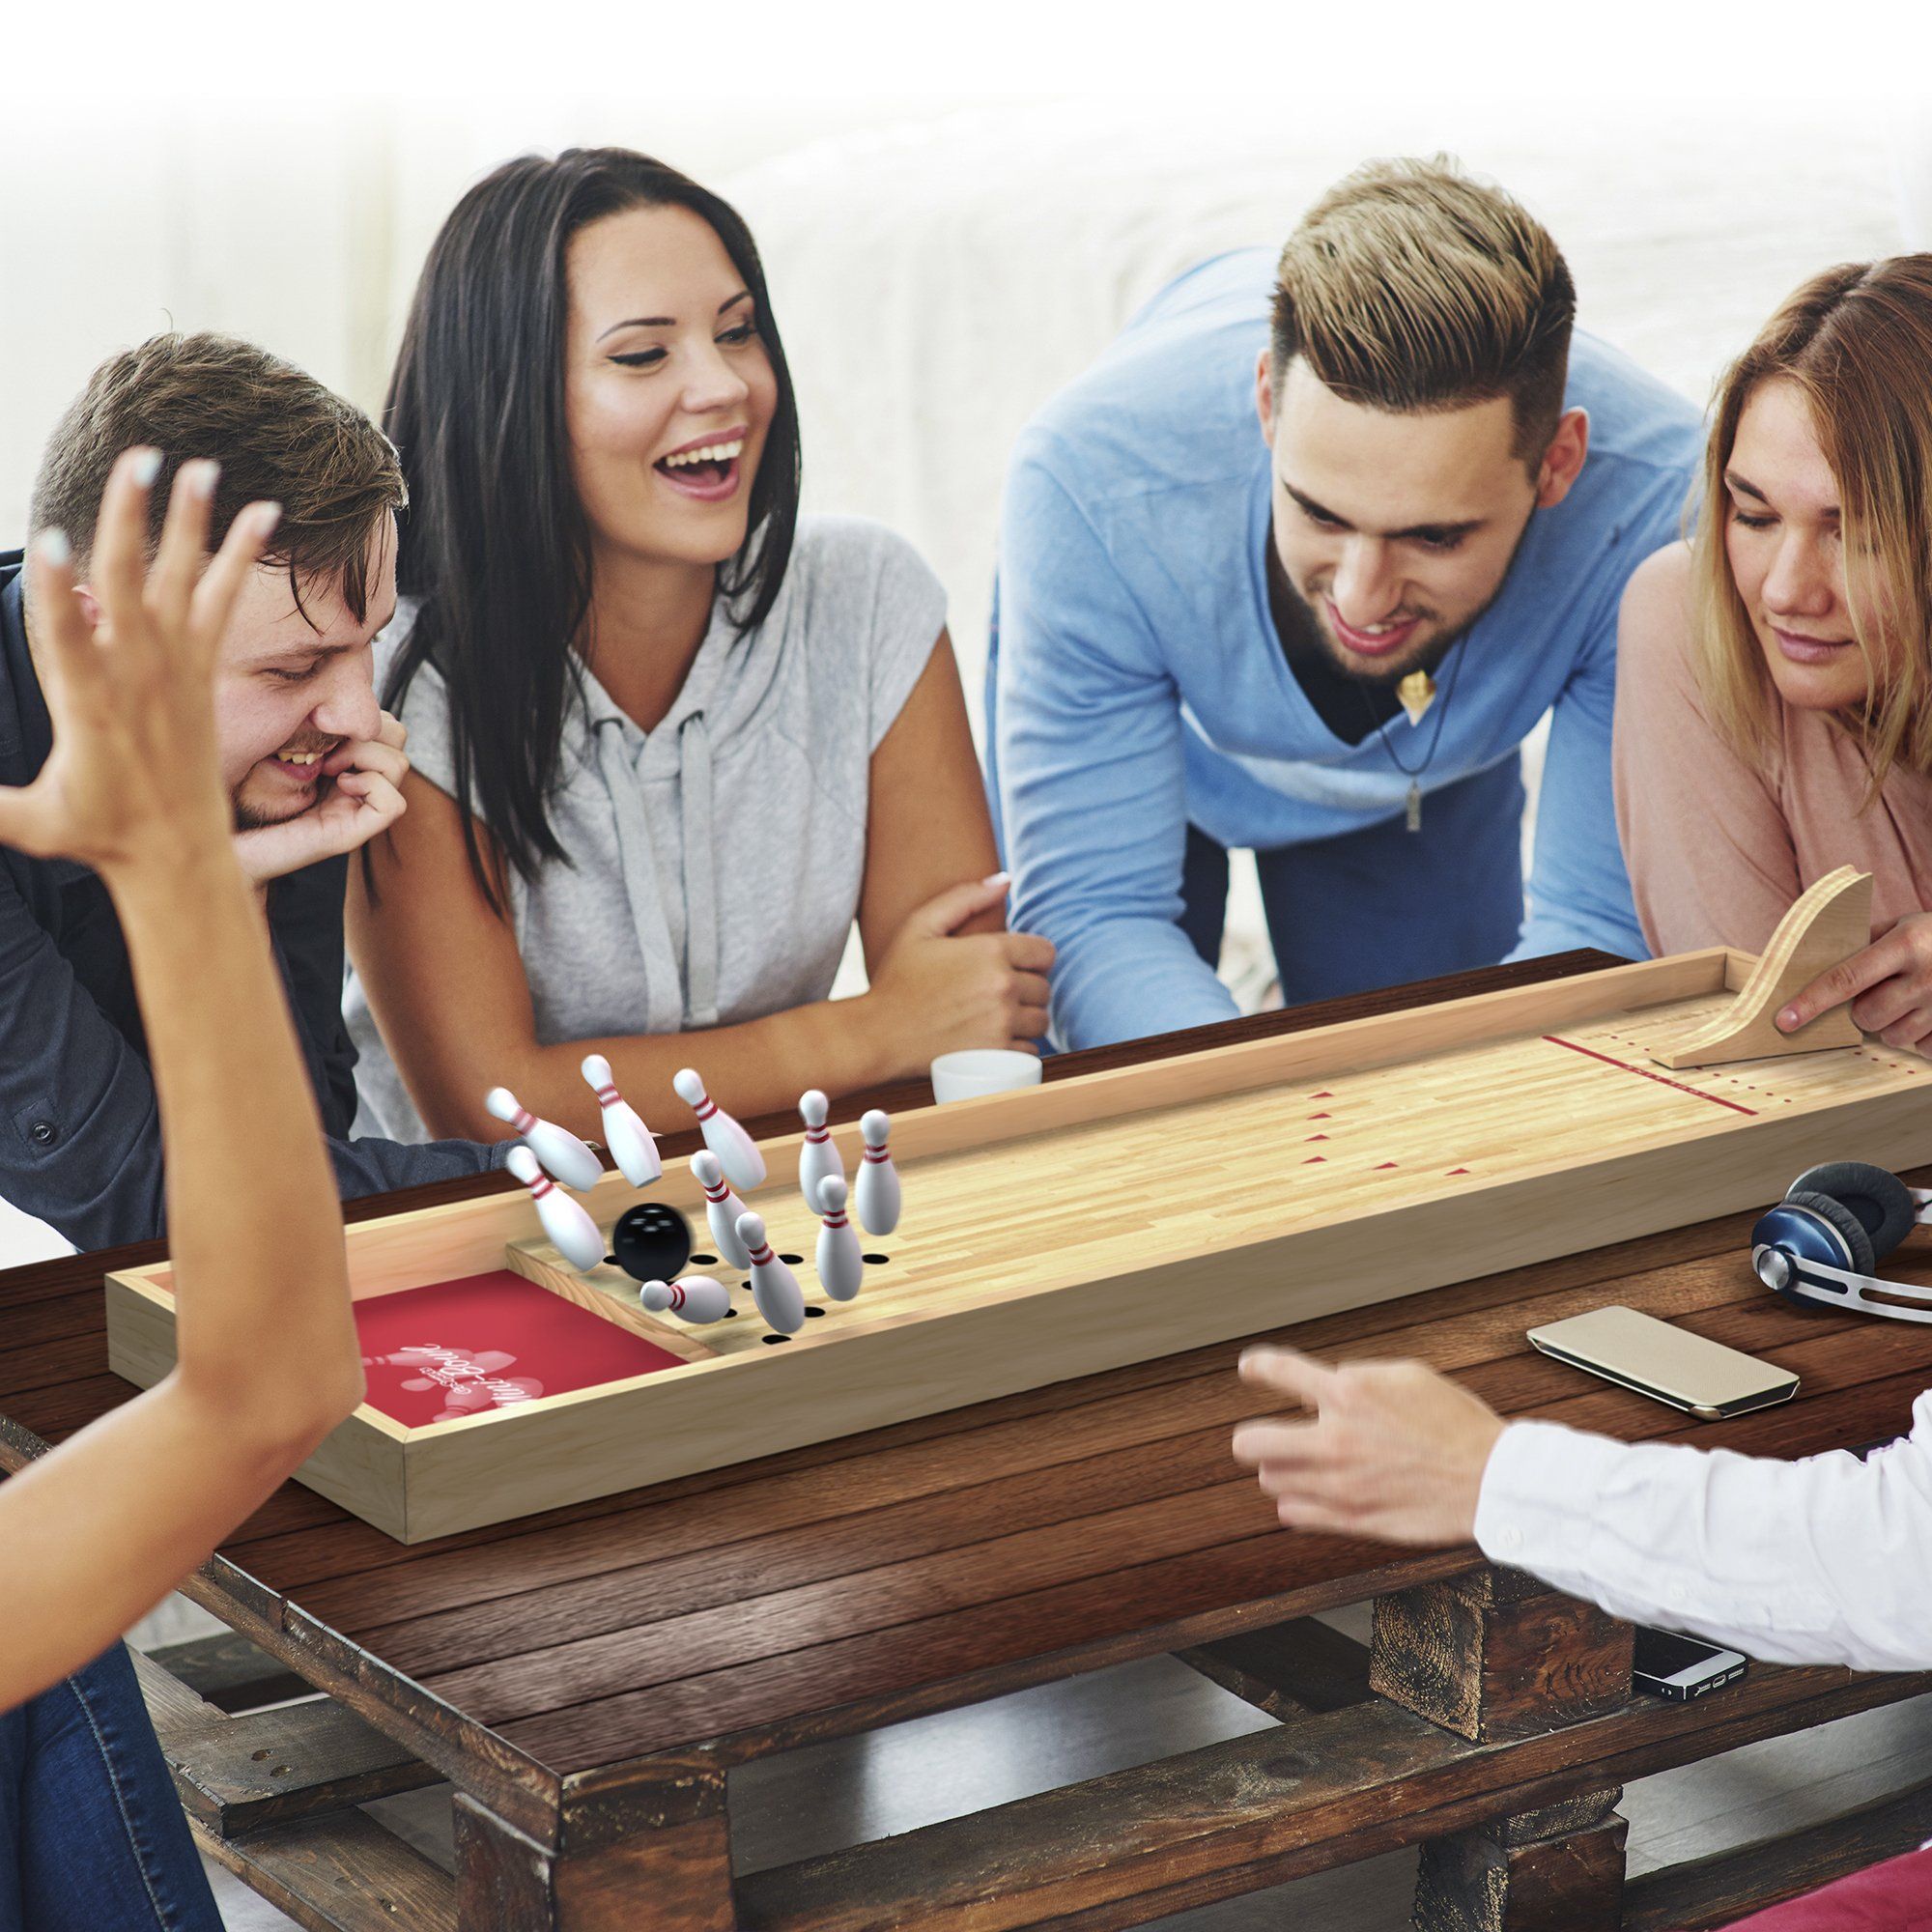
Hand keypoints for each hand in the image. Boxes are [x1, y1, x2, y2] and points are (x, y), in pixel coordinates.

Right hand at [0, 450, 279, 883]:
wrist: (177, 852)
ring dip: (190, 521)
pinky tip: (263, 513)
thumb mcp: (31, 821)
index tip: (46, 540)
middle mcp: (135, 674)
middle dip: (129, 520)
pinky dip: (238, 557)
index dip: (53, 589)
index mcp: (87, 703)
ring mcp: (174, 668)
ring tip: (200, 465)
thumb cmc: (98, 833)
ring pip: (179, 581)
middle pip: (127, 584)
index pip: (63, 637)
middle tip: (137, 459)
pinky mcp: (201, 670)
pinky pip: (222, 602)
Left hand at [231, 710, 410, 884]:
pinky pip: (394, 804)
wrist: (221, 845)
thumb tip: (325, 699)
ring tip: (328, 768)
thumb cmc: (230, 794)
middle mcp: (354, 785)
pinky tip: (339, 787)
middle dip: (364, 732)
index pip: (382, 723)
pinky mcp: (350, 834)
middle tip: (325, 751)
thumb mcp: (265, 744)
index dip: (357, 715)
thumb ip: (297, 725)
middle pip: (397, 737)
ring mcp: (356, 810)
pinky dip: (372, 787)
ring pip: (399, 765)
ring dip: (364, 756)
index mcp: (341, 763)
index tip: (320, 727)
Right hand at [863, 872, 1054, 1070]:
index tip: (1013, 967)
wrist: (877, 1036)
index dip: (1032, 959)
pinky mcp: (998, 1056)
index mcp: (991, 951)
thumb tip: (1005, 881)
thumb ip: (965, 898)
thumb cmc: (897, 980)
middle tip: (996, 994)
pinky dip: (1017, 1046)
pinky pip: (1030, 1049)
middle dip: (1026, 989)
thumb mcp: (920, 927)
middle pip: (1044, 988)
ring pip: (1040, 1019)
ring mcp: (1002, 1024)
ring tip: (996, 1016)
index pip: (1045, 953)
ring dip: (1026, 1018)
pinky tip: (993, 1039)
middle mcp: (1003, 986)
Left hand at [1231, 1346, 1505, 1545]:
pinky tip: (1314, 1492)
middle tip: (1264, 1436)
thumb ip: (1357, 1377)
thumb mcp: (1407, 1376)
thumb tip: (1323, 1387)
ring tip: (1306, 1465)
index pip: (1279, 1371)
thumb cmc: (1456, 1426)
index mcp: (1349, 1393)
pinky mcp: (1351, 1520)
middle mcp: (1335, 1438)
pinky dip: (1297, 1502)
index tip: (1251, 1368)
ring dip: (1282, 1468)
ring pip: (1270, 1479)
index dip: (1257, 1367)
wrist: (1491, 1480)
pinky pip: (1293, 1513)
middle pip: (1250, 1442)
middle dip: (1252, 1436)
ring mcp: (1339, 1484)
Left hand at [1779, 913, 1931, 1053]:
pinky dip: (1920, 1036)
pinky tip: (1931, 1013)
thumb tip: (1813, 966)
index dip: (1811, 1002)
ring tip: (1912, 1000)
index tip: (1784, 1019)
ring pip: (1892, 1037)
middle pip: (1866, 1015)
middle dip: (1864, 1010)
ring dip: (1892, 1025)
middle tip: (1882, 992)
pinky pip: (1922, 1048)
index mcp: (1907, 944)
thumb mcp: (1906, 926)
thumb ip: (1864, 943)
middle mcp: (1928, 976)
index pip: (1846, 979)